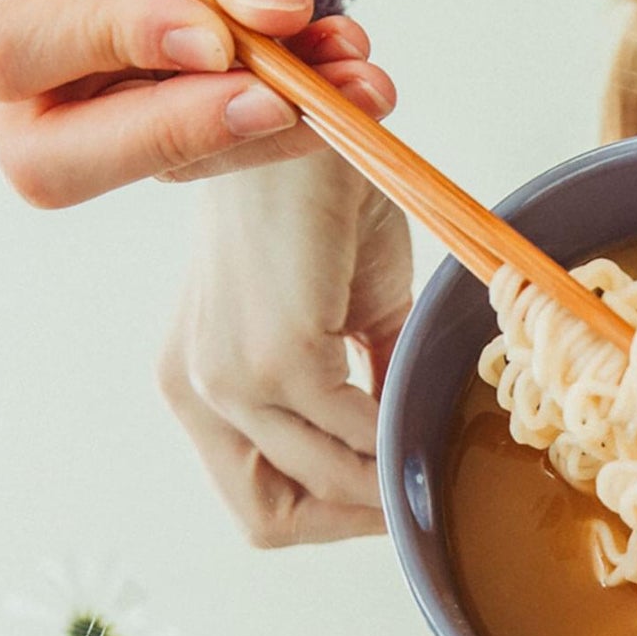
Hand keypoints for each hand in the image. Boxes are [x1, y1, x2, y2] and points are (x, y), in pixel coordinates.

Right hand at [0, 0, 396, 206]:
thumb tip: (271, 9)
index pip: (2, 42)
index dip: (106, 48)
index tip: (213, 33)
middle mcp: (3, 41)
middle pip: (46, 153)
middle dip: (177, 134)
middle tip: (282, 99)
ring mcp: (73, 90)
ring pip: (149, 163)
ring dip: (263, 131)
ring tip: (353, 78)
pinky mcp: (147, 111)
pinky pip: (211, 145)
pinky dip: (287, 121)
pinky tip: (345, 76)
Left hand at [158, 149, 414, 546]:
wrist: (317, 118)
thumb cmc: (324, 205)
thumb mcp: (340, 322)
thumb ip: (360, 392)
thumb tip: (410, 452)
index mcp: (199, 384)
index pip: (255, 501)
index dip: (329, 517)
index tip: (395, 495)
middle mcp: (196, 388)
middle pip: (273, 515)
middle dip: (359, 517)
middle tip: (425, 493)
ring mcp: (229, 376)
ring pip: (323, 482)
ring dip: (390, 479)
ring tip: (440, 453)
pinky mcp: (277, 354)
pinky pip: (357, 434)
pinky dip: (402, 437)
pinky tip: (433, 413)